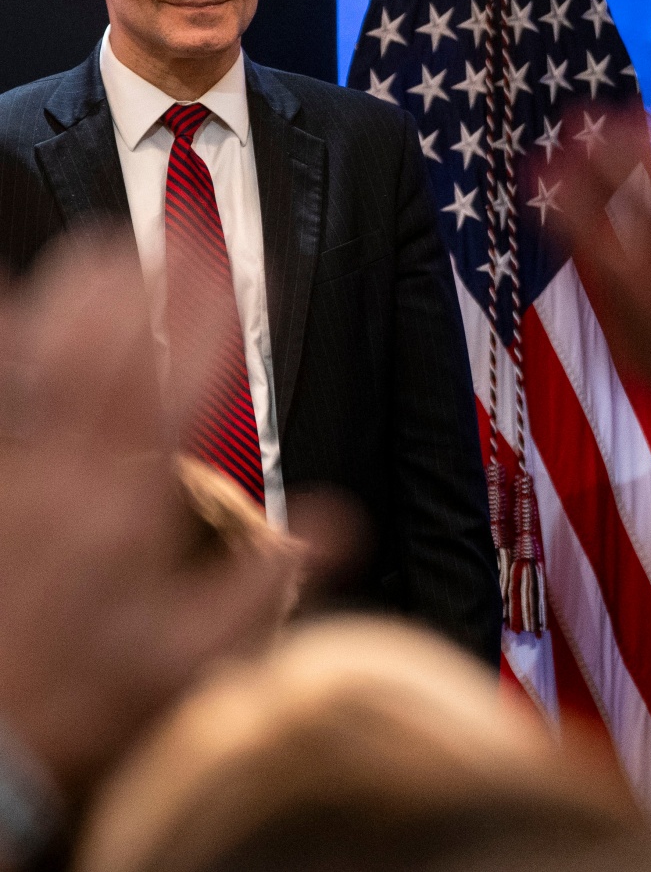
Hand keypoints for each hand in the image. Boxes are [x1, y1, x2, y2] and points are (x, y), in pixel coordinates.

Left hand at [0, 235, 290, 803]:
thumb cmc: (83, 698)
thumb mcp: (190, 659)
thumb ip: (261, 586)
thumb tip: (336, 523)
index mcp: (126, 509)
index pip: (173, 391)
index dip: (199, 322)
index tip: (220, 267)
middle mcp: (65, 480)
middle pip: (99, 361)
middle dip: (131, 291)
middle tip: (153, 234)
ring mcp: (11, 480)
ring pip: (36, 372)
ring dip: (65, 306)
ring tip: (91, 252)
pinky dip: (4, 356)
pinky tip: (8, 320)